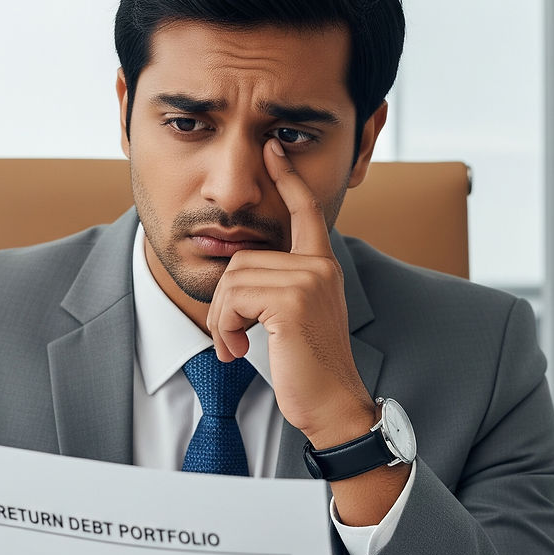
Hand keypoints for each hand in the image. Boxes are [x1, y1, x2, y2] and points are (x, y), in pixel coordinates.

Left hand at [207, 138, 374, 446]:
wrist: (331, 405)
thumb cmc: (308, 367)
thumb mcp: (294, 318)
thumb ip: (276, 286)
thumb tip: (236, 270)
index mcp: (322, 266)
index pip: (306, 212)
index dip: (288, 179)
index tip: (274, 149)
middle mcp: (320, 266)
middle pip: (242, 259)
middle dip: (225, 303)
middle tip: (232, 337)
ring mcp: (309, 281)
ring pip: (234, 278)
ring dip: (222, 319)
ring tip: (236, 346)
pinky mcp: (293, 301)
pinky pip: (234, 299)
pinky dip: (224, 328)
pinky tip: (238, 351)